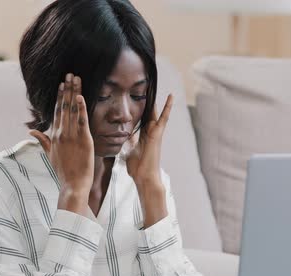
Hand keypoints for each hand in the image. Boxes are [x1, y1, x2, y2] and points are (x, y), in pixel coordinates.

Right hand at [29, 73, 93, 213]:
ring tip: (76, 79)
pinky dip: (81, 109)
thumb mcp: (50, 154)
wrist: (73, 184)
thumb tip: (31, 132)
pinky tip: (81, 97)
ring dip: (74, 93)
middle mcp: (62, 133)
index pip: (57, 111)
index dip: (60, 97)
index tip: (62, 84)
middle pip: (64, 106)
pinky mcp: (83, 141)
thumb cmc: (63, 171)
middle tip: (70, 74)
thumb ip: (42, 141)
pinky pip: (82, 121)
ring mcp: (72, 136)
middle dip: (67, 89)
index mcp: (55, 135)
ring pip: (73, 110)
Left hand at [126, 94, 172, 227]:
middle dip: (146, 99)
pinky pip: (164, 118)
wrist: (144, 177)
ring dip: (156, 99)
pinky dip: (168, 107)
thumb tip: (119, 138)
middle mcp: (149, 131)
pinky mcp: (158, 133)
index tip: (134, 96)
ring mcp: (155, 132)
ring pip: (155, 111)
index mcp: (141, 135)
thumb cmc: (137, 168)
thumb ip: (126, 143)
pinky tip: (171, 96)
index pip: (139, 117)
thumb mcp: (127, 151)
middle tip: (145, 84)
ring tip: (155, 84)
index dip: (137, 107)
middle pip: (147, 111)